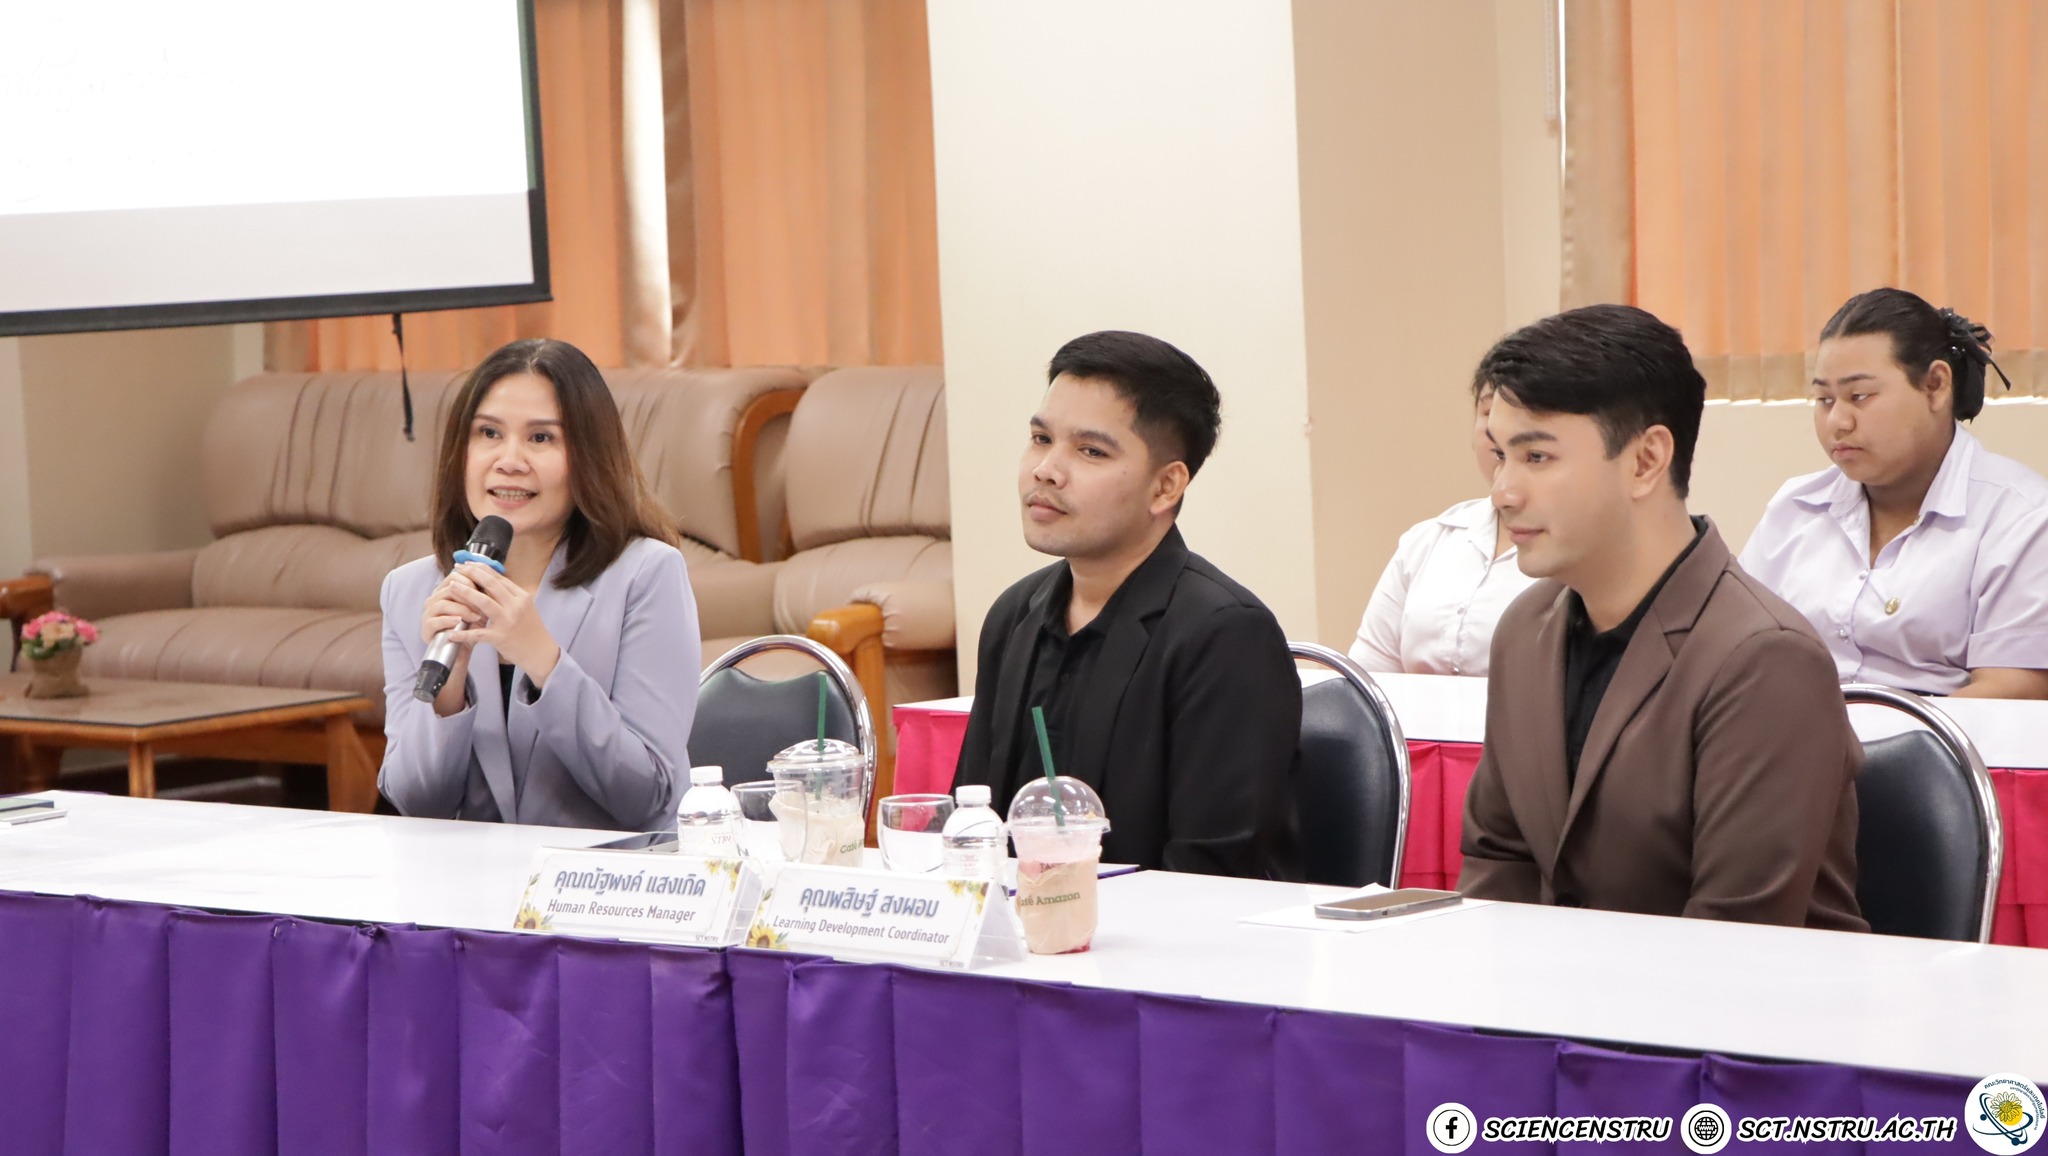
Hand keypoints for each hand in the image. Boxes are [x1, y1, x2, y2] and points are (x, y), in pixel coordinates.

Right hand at [422, 570, 482, 645]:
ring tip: (475, 616)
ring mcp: (428, 613)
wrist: (461, 651)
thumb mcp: (478, 609)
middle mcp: (434, 599)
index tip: (486, 591)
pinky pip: (434, 621)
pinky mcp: (426, 628)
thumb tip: (494, 580)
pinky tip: (459, 622)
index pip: (456, 576)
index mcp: (445, 590)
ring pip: (443, 603)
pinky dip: (448, 621)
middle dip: (469, 596)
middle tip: (484, 606)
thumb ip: (481, 595)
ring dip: (462, 609)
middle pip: (450, 587)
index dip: (472, 581)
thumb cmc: (470, 628)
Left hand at [443, 562, 561, 686]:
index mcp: (521, 596)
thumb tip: (488, 581)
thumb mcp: (524, 607)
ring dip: (465, 593)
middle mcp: (516, 606)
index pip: (499, 578)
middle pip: (491, 584)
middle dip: (472, 574)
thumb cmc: (530, 630)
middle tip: (457, 569)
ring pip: (484, 602)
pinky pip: (478, 634)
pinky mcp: (501, 637)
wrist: (541, 652)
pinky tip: (451, 633)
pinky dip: (463, 634)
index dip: (481, 569)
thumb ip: (508, 596)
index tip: (467, 564)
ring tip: (451, 587)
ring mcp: (508, 621)